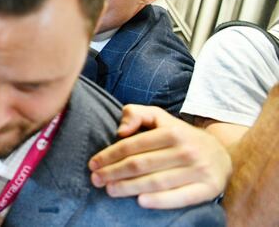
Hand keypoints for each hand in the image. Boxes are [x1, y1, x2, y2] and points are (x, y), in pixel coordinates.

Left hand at [88, 105, 230, 208]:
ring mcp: (198, 171)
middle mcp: (186, 151)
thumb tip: (120, 130)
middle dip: (113, 172)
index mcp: (172, 132)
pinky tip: (140, 202)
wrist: (222, 155)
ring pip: (156, 182)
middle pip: (141, 164)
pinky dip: (160, 201)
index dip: (109, 155)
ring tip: (109, 190)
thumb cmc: (181, 137)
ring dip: (129, 188)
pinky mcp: (207, 189)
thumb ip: (137, 114)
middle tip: (95, 179)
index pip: (133, 145)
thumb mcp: (160, 118)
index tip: (93, 164)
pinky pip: (180, 197)